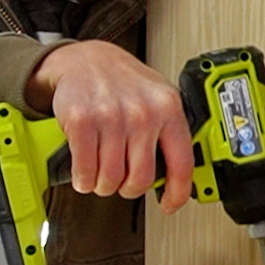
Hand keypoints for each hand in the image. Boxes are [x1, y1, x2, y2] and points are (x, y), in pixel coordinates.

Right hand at [25, 40, 193, 213]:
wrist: (87, 59)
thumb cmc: (125, 82)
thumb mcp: (159, 98)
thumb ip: (171, 132)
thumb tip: (179, 175)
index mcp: (169, 109)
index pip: (182, 164)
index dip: (177, 193)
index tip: (169, 205)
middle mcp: (143, 113)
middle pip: (140, 179)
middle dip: (128, 188)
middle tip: (122, 182)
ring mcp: (112, 117)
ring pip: (110, 178)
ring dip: (103, 184)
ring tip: (101, 172)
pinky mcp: (82, 121)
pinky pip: (85, 170)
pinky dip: (83, 179)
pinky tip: (85, 171)